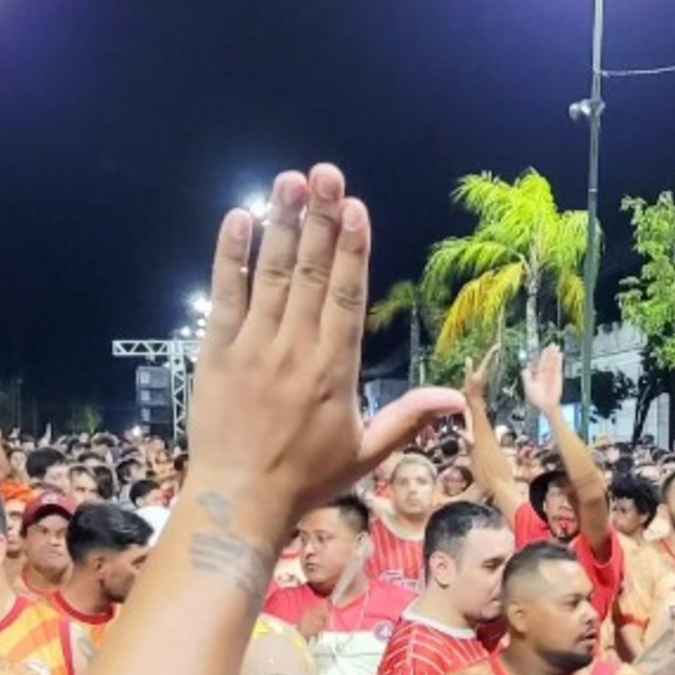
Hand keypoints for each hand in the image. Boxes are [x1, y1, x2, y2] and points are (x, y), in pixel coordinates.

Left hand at [184, 166, 464, 540]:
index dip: (352, 249)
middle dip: (321, 219)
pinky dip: (231, 256)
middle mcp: (295, 350)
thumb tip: (457, 400)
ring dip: (282, 224)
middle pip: (312, 273)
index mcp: (334, 371)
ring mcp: (253, 347)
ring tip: (291, 180)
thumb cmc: (306, 481)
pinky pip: (225, 295)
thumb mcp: (366, 453)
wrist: (239, 502)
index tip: (356, 208)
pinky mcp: (217, 351)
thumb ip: (408, 418)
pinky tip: (239, 219)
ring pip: (271, 274)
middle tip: (327, 173)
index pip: (346, 297)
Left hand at [521, 345, 564, 418]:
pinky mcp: (557, 377)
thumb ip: (526, 377)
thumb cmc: (537, 399)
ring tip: (556, 346)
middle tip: (552, 344)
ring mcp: (552, 374)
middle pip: (548, 360)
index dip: (542, 356)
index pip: (540, 363)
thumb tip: (524, 369)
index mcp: (538, 375)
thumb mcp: (528, 387)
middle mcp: (545, 373)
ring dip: (554, 354)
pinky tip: (560, 354)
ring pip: (553, 362)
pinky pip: (558, 367)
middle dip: (549, 353)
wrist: (546, 405)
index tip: (545, 349)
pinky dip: (559, 361)